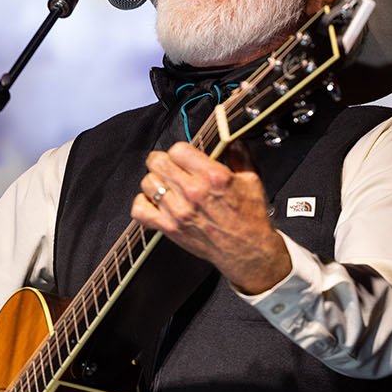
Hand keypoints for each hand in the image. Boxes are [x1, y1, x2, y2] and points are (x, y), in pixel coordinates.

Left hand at [131, 141, 291, 293]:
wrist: (247, 251)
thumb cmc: (250, 218)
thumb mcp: (252, 180)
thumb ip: (238, 156)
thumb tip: (230, 140)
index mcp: (213, 176)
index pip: (178, 149)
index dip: (179, 151)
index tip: (183, 156)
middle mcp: (193, 192)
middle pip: (157, 162)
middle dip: (162, 161)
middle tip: (169, 166)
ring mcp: (178, 211)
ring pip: (147, 182)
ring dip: (154, 181)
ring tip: (165, 185)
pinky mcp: (169, 228)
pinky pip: (140, 210)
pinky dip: (143, 203)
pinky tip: (155, 201)